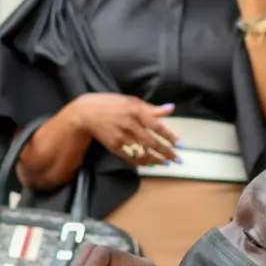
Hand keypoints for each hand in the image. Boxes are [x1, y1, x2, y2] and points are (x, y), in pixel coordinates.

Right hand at [64, 94, 178, 167]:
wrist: (86, 113)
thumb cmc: (110, 104)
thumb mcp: (131, 101)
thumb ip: (151, 108)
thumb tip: (171, 108)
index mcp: (136, 111)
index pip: (157, 126)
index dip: (170, 137)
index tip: (180, 144)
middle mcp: (130, 125)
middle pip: (152, 142)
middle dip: (166, 152)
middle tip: (177, 160)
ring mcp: (121, 136)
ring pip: (142, 151)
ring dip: (156, 159)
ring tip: (166, 163)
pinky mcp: (114, 146)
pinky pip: (130, 156)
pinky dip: (141, 162)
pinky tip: (150, 163)